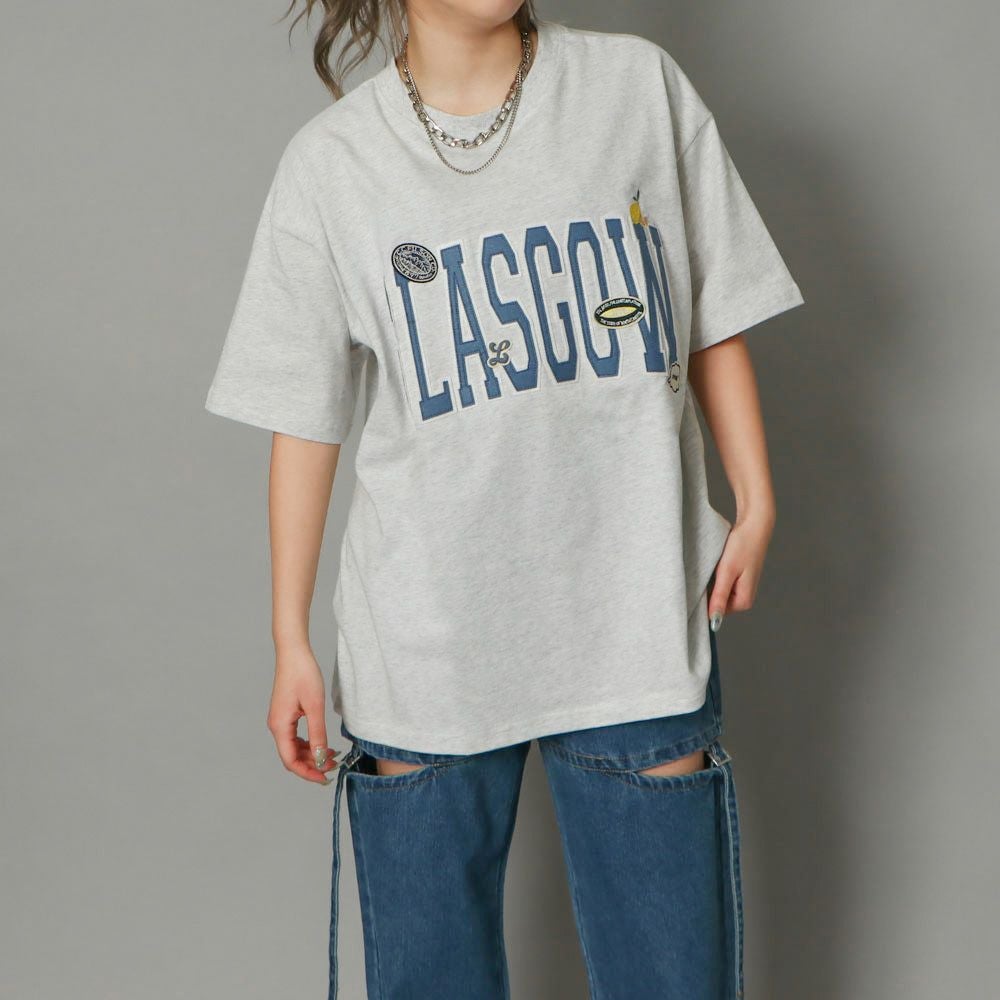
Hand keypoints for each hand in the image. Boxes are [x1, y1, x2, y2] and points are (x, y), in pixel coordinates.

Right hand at [266, 642, 338, 783]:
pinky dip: (309, 743)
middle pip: (291, 756)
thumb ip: (317, 734)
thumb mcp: (315, 706)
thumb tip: (321, 758)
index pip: (290, 761)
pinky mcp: (286, 714)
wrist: (294, 652)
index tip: (325, 778)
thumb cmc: (303, 674)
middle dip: (312, 764)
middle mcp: (276, 726)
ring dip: (311, 754)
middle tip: (334, 765)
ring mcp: (280, 720)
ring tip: (332, 755)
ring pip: (294, 748)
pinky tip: (322, 743)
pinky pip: (295, 737)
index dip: (307, 773)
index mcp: (280, 726)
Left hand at [708, 511, 774, 630]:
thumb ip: (720, 597)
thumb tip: (714, 622)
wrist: (754, 526)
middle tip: (701, 576)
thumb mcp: (727, 572)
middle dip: (705, 593)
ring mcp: (741, 588)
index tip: (692, 592)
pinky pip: (720, 584)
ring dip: (709, 584)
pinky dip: (713, 577)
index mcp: (743, 601)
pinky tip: (712, 566)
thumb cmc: (742, 546)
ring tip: (708, 570)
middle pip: (715, 604)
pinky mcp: (738, 579)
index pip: (715, 613)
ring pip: (716, 593)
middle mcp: (743, 598)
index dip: (702, 603)